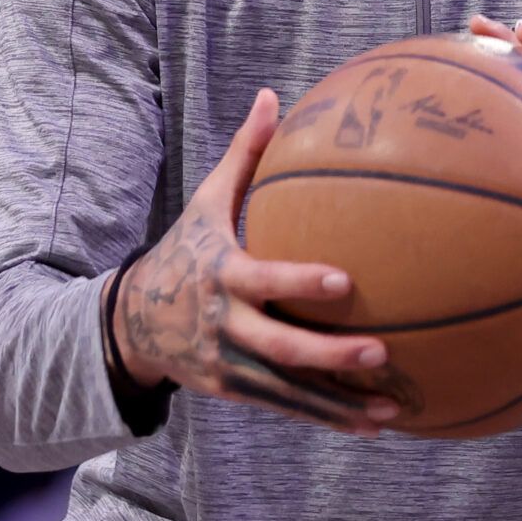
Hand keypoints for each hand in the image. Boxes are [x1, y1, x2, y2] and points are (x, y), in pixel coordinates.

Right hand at [105, 89, 399, 434]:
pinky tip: (373, 425)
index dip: (301, 281)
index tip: (346, 280)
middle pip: (281, 347)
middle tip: (381, 352)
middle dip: (329, 355)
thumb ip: (244, 154)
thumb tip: (272, 95)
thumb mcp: (206, 202)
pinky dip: (327, 418)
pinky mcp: (234, 392)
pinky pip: (286, 407)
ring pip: (289, 391)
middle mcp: (226, 326)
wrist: (130, 321)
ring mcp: (228, 366)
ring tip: (391, 411)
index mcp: (223, 275)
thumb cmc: (184, 251)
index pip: (264, 280)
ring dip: (339, 405)